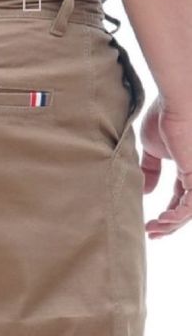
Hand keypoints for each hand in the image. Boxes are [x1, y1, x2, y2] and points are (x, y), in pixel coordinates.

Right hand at [140, 96, 191, 237]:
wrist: (177, 102)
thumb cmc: (164, 116)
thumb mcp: (152, 149)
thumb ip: (150, 170)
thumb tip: (147, 191)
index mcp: (188, 166)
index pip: (180, 197)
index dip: (167, 212)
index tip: (149, 224)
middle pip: (186, 208)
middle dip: (169, 224)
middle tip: (152, 234)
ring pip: (189, 211)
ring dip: (171, 224)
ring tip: (153, 230)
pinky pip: (191, 206)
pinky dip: (177, 217)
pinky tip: (162, 221)